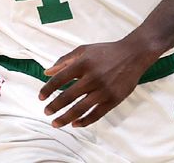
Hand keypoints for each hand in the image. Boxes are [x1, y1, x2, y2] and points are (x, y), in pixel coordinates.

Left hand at [38, 38, 158, 127]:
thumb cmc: (105, 51)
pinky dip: (84, 121)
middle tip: (46, 112)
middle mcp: (92, 77)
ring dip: (66, 118)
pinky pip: (97, 114)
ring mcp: (104, 90)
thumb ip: (64, 61)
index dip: (48, 89)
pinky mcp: (114, 99)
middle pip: (68, 96)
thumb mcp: (83, 50)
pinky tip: (75, 124)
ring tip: (56, 123)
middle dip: (54, 107)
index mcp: (83, 63)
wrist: (132, 55)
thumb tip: (46, 72)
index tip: (40, 97)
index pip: (59, 79)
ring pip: (80, 109)